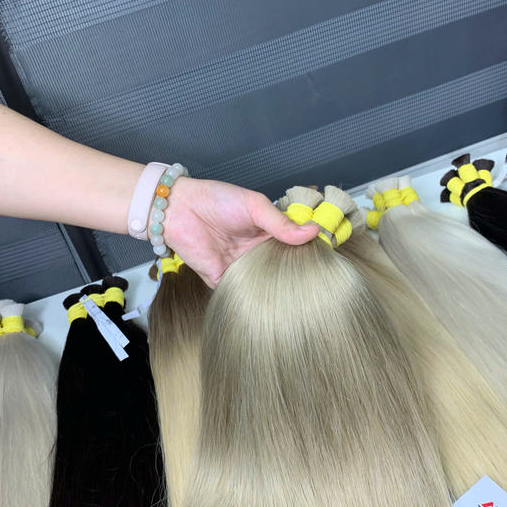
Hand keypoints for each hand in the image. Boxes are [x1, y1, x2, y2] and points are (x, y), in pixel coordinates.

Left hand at [162, 177, 317, 286]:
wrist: (179, 209)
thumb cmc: (217, 199)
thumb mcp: (255, 206)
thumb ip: (281, 223)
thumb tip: (314, 232)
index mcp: (267, 232)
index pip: (294, 246)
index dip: (309, 253)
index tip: (327, 263)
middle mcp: (257, 251)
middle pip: (282, 268)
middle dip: (296, 276)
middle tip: (317, 287)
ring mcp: (241, 266)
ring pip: (264, 284)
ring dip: (277, 291)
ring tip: (299, 301)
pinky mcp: (222, 279)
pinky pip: (241, 294)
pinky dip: (252, 300)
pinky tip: (269, 307)